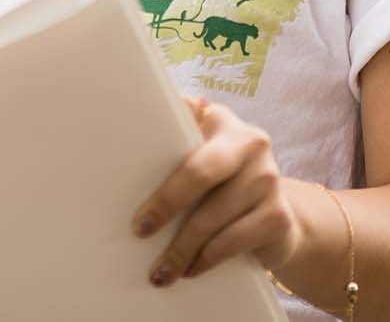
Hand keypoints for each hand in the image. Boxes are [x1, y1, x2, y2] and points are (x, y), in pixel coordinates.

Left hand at [131, 94, 302, 287]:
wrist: (278, 220)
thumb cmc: (222, 186)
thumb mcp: (201, 160)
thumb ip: (171, 149)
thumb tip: (110, 163)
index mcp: (221, 120)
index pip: (184, 122)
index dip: (155, 144)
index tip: (125, 168)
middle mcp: (251, 142)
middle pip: (199, 172)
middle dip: (165, 204)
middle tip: (139, 231)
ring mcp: (269, 178)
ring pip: (212, 216)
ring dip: (181, 248)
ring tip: (161, 270)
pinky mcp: (279, 216)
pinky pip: (233, 241)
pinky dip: (207, 258)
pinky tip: (191, 269)